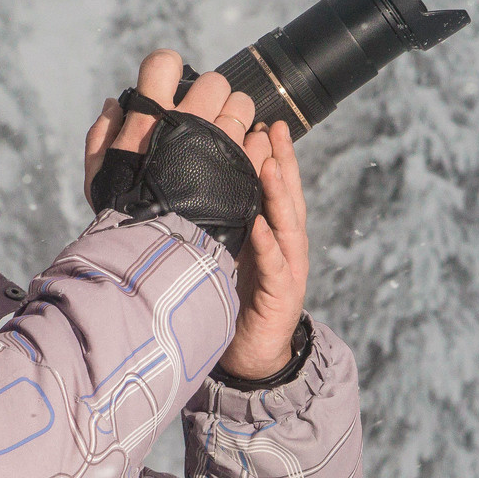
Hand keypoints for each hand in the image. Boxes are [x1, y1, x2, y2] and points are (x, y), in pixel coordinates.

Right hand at [82, 48, 254, 198]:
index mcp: (150, 115)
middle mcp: (189, 119)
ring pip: (242, 105)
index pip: (164, 62)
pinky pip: (259, 139)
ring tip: (226, 141)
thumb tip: (115, 104)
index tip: (169, 87)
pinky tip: (240, 161)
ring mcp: (220, 140)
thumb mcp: (100, 174)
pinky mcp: (244, 165)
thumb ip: (102, 135)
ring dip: (236, 118)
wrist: (160, 252)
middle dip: (211, 96)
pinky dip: (253, 146)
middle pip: (214, 82)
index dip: (167, 70)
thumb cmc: (124, 213)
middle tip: (205, 118)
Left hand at [218, 109, 307, 381]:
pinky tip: (261, 226)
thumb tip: (192, 188)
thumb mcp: (222, 254)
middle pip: (284, 195)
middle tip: (272, 128)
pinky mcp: (281, 295)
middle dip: (281, 161)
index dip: (268, 154)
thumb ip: (217, 223)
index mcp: (268, 232)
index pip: (271, 185)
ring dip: (278, 192)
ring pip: (286, 223)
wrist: (249, 356)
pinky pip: (276, 265)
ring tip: (270, 162)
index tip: (260, 121)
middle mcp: (282, 244)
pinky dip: (269, 245)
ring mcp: (286, 268)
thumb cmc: (232, 300)